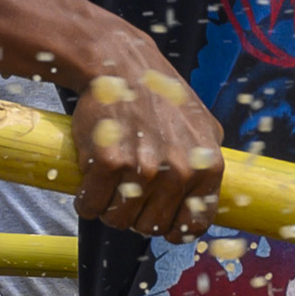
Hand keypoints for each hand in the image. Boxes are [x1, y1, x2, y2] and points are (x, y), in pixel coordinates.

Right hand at [75, 67, 226, 240]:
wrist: (122, 65)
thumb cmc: (161, 96)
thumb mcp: (203, 127)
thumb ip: (208, 164)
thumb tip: (204, 202)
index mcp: (208, 167)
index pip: (193, 226)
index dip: (172, 230)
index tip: (159, 222)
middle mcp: (180, 172)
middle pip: (150, 227)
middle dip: (136, 216)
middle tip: (127, 192)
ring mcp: (144, 169)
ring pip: (119, 220)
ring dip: (109, 210)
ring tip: (109, 185)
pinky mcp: (109, 163)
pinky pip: (91, 205)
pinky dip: (86, 200)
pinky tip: (90, 182)